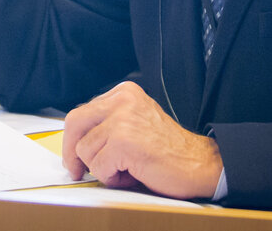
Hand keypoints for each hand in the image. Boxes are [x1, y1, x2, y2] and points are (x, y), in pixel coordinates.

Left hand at [61, 81, 223, 198]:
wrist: (199, 162)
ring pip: (85, 151)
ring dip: (102, 168)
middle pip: (75, 124)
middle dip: (72, 152)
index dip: (73, 138)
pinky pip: (99, 167)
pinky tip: (131, 173)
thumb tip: (76, 142)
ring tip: (126, 169)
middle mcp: (122, 100)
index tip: (74, 155)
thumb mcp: (135, 123)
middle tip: (77, 171)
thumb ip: (108, 124)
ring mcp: (122, 119)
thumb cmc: (168, 149)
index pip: (82, 112)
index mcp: (124, 93)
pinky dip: (112, 178)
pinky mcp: (123, 141)